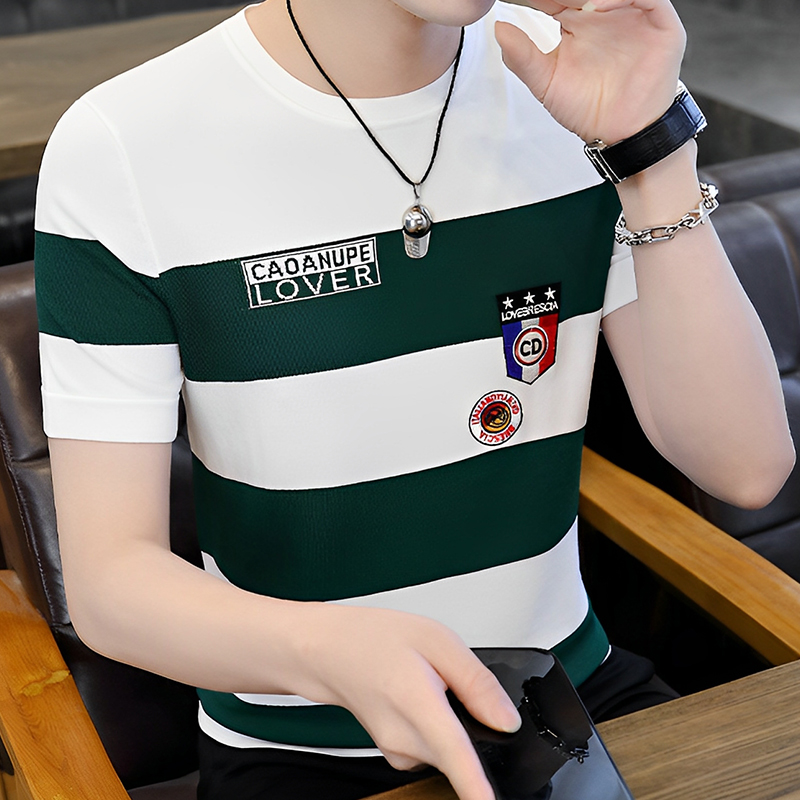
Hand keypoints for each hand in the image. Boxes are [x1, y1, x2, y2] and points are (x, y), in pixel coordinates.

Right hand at [295, 604, 520, 799]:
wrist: (329, 651)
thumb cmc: (372, 639)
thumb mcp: (435, 639)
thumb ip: (476, 681)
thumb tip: (506, 719)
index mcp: (417, 704)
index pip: (456, 757)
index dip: (478, 788)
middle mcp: (406, 740)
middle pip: (462, 751)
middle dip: (473, 723)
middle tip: (448, 679)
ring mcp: (399, 753)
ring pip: (449, 749)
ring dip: (452, 721)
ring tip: (427, 681)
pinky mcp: (398, 756)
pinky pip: (433, 747)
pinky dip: (436, 725)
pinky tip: (417, 694)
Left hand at [495, 0, 685, 144]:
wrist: (621, 130)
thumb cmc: (587, 108)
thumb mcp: (546, 83)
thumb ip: (522, 57)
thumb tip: (499, 29)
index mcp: (574, 21)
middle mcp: (601, 11)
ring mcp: (630, 12)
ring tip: (574, 2)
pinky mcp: (658, 20)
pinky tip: (600, 5)